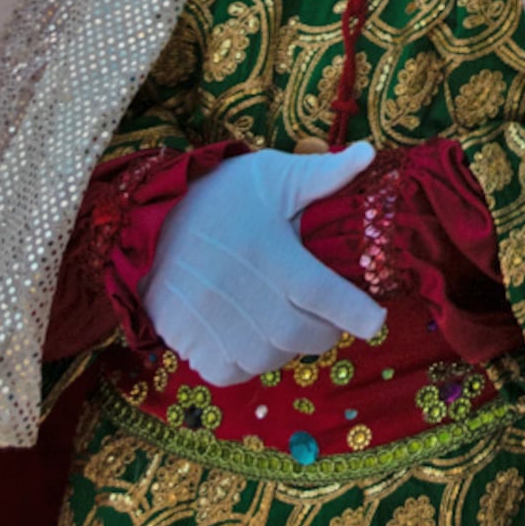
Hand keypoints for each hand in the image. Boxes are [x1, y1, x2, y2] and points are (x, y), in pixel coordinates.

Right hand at [142, 143, 388, 386]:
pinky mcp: (185, 337)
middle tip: (331, 320)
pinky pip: (228, 370)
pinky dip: (248, 364)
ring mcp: (210, 320)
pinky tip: (254, 342)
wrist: (148, 214)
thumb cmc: (219, 193)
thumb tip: (368, 155)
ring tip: (292, 328)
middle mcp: (241, 291)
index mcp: (270, 252)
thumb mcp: (273, 175)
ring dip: (288, 349)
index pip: (324, 294)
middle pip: (300, 334)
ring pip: (267, 357)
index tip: (376, 320)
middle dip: (326, 332)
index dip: (355, 313)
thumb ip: (323, 174)